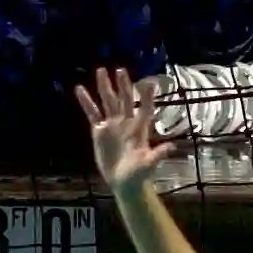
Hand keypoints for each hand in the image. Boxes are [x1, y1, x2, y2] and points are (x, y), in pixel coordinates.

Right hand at [77, 76, 167, 191]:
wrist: (124, 182)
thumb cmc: (139, 173)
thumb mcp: (149, 164)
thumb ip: (158, 154)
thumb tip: (172, 146)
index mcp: (140, 128)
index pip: (145, 109)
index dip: (147, 97)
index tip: (150, 83)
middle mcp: (126, 122)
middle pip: (125, 99)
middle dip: (123, 85)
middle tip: (120, 70)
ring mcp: (112, 125)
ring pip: (108, 101)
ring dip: (105, 87)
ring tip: (101, 71)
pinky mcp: (99, 130)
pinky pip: (92, 113)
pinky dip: (86, 102)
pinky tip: (79, 89)